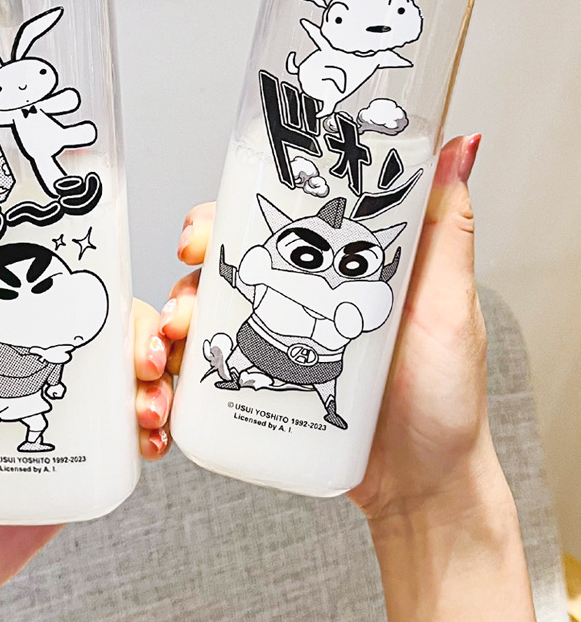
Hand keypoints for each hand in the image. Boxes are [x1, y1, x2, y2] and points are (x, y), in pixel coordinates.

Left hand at [0, 238, 172, 608]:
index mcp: (13, 332)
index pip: (62, 285)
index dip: (97, 276)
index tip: (110, 288)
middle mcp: (50, 359)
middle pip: (117, 324)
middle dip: (148, 332)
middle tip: (145, 359)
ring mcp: (77, 404)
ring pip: (139, 372)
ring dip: (160, 380)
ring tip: (146, 410)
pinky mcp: (94, 450)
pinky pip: (140, 429)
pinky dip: (158, 429)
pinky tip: (150, 442)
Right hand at [161, 137, 534, 621]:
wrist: (424, 489)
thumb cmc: (445, 397)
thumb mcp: (449, 305)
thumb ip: (448, 229)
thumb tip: (461, 147)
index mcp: (343, 265)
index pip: (282, 214)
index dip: (240, 205)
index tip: (215, 219)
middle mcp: (305, 295)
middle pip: (233, 254)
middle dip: (199, 255)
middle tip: (193, 271)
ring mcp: (281, 339)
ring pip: (211, 304)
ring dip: (183, 307)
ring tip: (180, 332)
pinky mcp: (265, 383)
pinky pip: (211, 361)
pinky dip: (184, 360)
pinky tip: (177, 370)